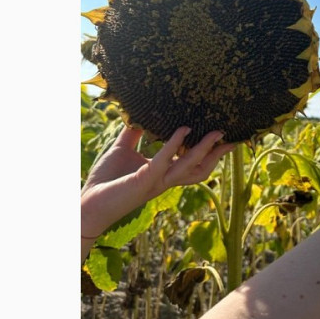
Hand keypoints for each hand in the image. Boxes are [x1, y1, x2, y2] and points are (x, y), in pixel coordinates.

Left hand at [81, 126, 234, 244]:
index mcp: (163, 174)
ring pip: (189, 167)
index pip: (193, 165)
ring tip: (216, 132)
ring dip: (205, 150)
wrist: (87, 204)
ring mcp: (157, 181)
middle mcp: (165, 180)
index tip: (224, 139)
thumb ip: (133, 134)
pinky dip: (174, 144)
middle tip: (232, 139)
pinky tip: (182, 129)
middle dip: (217, 155)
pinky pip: (164, 160)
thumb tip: (138, 115)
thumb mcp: (122, 150)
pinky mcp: (144, 180)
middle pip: (201, 169)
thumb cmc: (105, 180)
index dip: (210, 154)